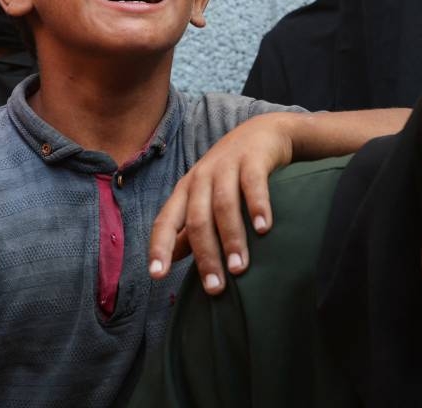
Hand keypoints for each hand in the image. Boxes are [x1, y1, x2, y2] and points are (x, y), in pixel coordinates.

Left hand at [147, 113, 294, 294]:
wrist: (264, 133)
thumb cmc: (231, 173)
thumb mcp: (206, 198)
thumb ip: (191, 228)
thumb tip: (172, 258)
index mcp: (185, 190)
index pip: (165, 220)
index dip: (159, 247)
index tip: (157, 276)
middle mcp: (201, 177)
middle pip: (197, 219)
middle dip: (205, 255)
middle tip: (216, 288)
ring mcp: (226, 165)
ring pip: (223, 205)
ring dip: (231, 238)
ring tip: (239, 268)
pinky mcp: (253, 158)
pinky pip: (253, 183)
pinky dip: (258, 206)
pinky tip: (264, 229)